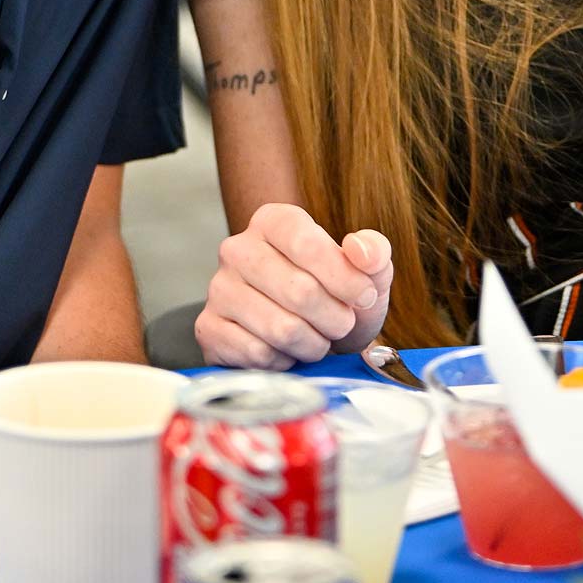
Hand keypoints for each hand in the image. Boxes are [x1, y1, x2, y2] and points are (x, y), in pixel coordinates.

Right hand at [195, 205, 394, 369]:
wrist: (308, 332)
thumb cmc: (336, 296)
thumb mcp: (367, 271)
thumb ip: (373, 252)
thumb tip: (361, 250)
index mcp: (273, 221)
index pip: (307, 244)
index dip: (344, 278)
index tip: (364, 297)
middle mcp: (238, 249)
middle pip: (299, 291)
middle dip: (334, 318)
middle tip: (342, 324)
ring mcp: (218, 288)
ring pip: (280, 329)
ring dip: (313, 343)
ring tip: (318, 338)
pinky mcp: (208, 328)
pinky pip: (258, 354)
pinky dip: (285, 361)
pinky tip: (287, 351)